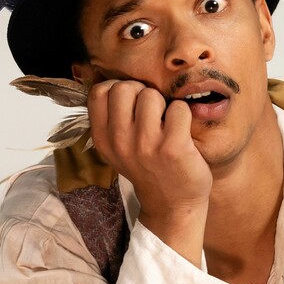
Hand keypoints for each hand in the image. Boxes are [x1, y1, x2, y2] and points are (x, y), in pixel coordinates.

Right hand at [88, 80, 211, 260]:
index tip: (131, 103)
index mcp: (103, 139)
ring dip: (164, 104)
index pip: (99, 92)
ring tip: (167, 123)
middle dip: (142, 92)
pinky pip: (178, 108)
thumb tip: (115, 79)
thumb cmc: (149, 167)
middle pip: (124, 88)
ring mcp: (146, 146)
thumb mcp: (119, 148)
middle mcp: (120, 142)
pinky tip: (182, 130)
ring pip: (151, 95)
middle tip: (152, 111)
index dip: (118, 88)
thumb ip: (112, 119)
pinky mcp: (173, 148)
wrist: (173, 204)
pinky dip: (184, 114)